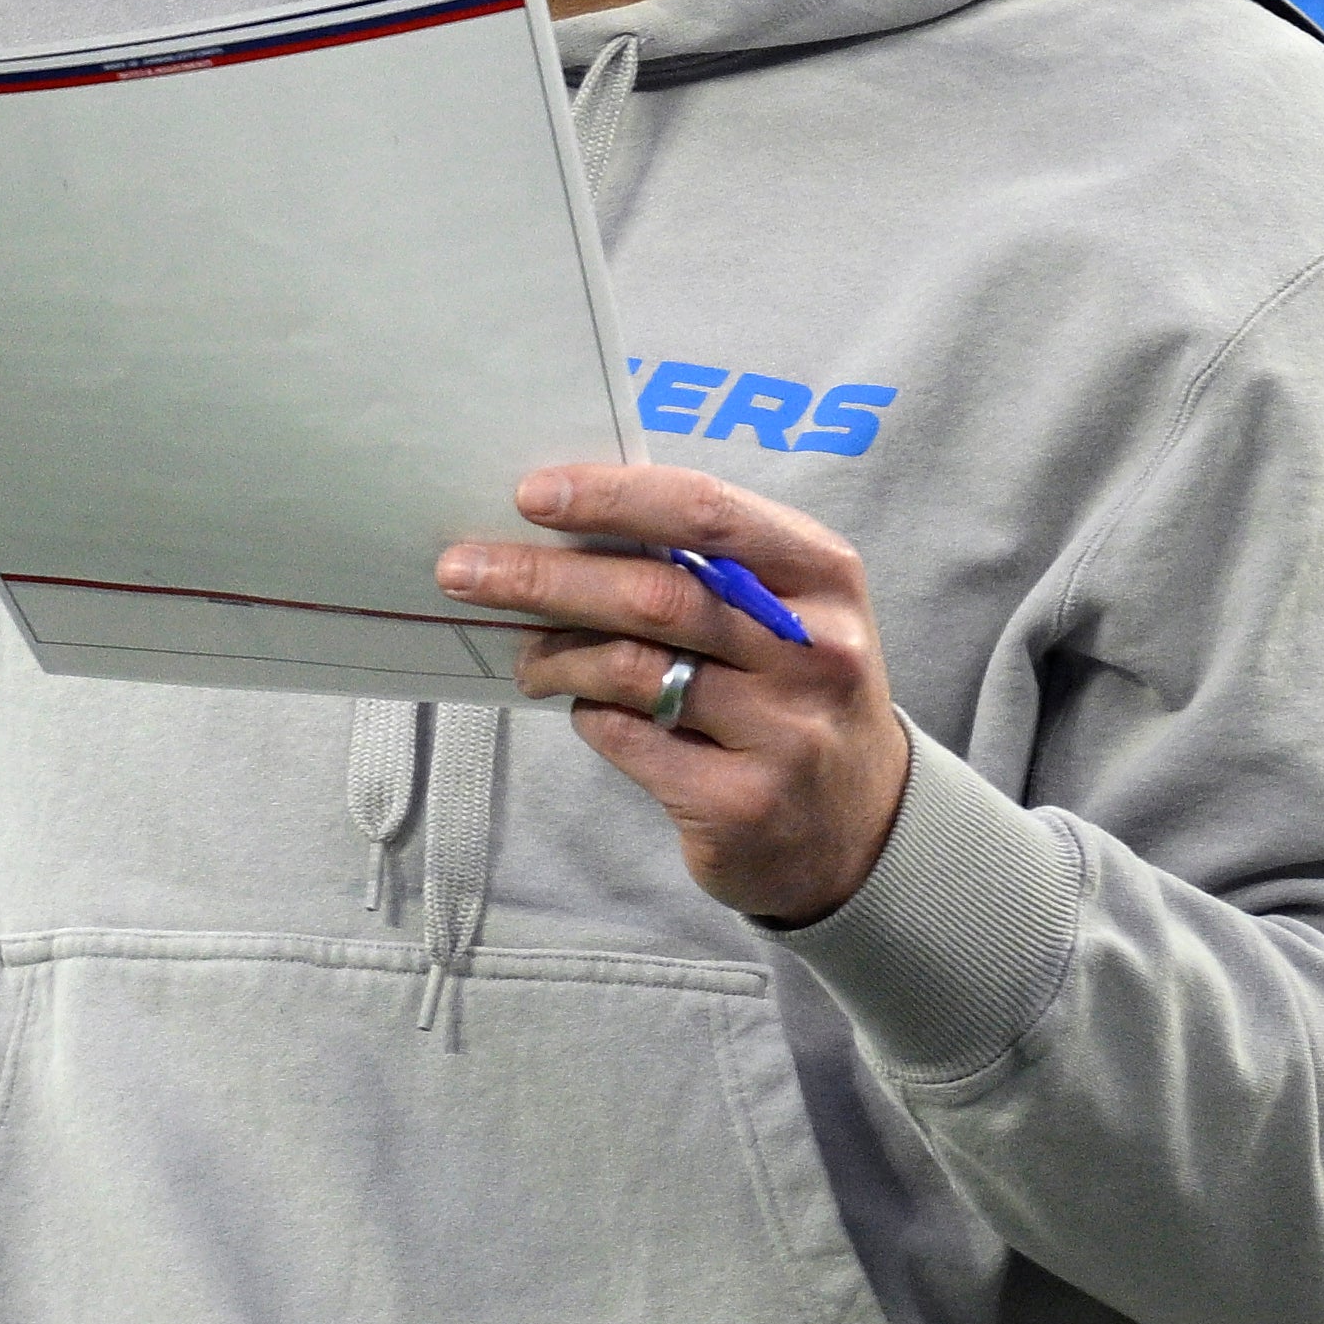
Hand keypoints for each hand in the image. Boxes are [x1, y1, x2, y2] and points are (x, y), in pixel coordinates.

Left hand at [436, 464, 909, 926]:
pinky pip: (626, 738)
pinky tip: (582, 706)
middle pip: (654, 595)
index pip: (705, 513)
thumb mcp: (784, 612)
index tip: (532, 494)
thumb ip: (705, 568)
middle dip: (543, 578)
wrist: (860, 828)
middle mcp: (814, 650)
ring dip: (554, 655)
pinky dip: (586, 713)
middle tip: (463, 570)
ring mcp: (783, 732)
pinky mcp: (741, 803)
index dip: (611, 497)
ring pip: (630, 670)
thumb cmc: (794, 693)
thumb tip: (567, 528)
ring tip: (527, 655)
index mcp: (822, 576)